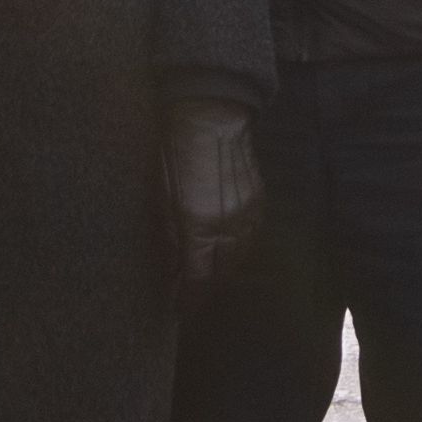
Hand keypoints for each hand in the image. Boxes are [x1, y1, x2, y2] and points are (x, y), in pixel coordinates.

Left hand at [162, 99, 266, 295]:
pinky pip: (252, 237)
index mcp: (200, 227)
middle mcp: (230, 226)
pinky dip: (238, 249)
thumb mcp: (161, 198)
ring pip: (240, 258)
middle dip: (204, 289)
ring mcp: (249, 214)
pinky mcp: (259, 201)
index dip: (187, 298)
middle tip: (188, 296)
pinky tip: (226, 250)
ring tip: (206, 276)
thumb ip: (168, 237)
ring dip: (223, 271)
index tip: (177, 307)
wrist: (210, 113)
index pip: (198, 279)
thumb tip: (170, 266)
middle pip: (221, 274)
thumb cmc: (174, 151)